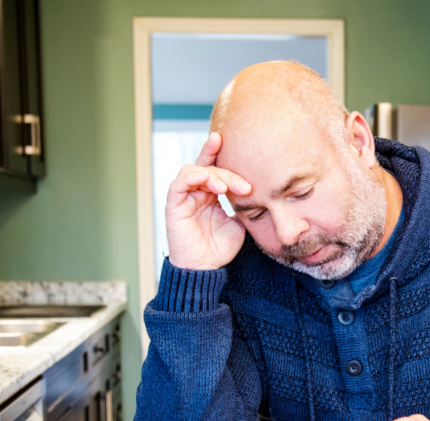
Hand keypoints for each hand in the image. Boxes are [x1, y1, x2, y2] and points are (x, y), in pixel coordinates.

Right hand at [164, 132, 251, 269]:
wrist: (205, 269)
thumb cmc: (219, 249)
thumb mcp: (238, 223)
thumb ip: (241, 205)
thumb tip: (255, 191)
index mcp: (209, 195)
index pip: (213, 168)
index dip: (219, 153)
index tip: (234, 143)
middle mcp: (195, 193)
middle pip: (207, 167)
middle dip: (227, 170)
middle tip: (244, 186)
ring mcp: (183, 198)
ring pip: (194, 170)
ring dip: (212, 174)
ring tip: (226, 188)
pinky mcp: (173, 205)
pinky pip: (179, 183)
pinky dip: (194, 177)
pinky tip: (209, 182)